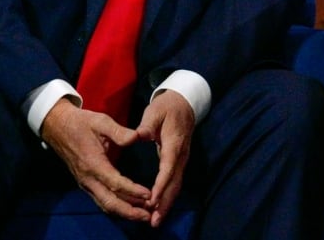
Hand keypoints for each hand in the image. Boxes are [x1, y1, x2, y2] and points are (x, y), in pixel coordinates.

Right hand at [40, 98, 151, 221]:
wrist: (58, 127)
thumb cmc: (82, 123)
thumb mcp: (101, 121)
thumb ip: (119, 131)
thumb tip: (137, 137)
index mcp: (93, 163)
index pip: (115, 183)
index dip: (133, 191)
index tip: (149, 195)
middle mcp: (88, 178)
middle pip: (109, 202)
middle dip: (130, 211)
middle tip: (149, 216)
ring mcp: (86, 183)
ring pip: (105, 204)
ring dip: (124, 212)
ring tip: (144, 215)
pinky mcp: (87, 184)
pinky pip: (102, 200)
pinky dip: (117, 207)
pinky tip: (130, 207)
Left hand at [135, 89, 195, 227]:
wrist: (183, 103)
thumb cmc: (167, 107)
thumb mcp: (155, 111)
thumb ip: (147, 124)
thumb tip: (140, 135)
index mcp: (174, 143)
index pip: (168, 167)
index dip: (161, 184)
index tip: (152, 199)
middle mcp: (181, 155)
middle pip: (175, 182)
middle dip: (165, 202)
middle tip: (154, 220)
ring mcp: (182, 159)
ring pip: (176, 185)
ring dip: (167, 203)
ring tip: (156, 220)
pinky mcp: (179, 162)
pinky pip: (175, 182)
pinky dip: (168, 197)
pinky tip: (159, 208)